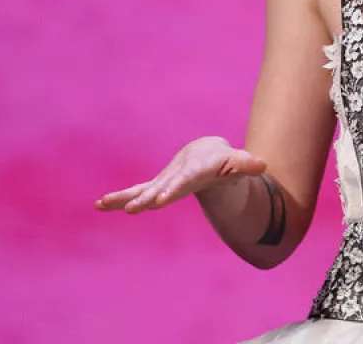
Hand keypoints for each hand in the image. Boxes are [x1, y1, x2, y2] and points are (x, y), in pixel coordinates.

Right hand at [95, 136, 266, 213]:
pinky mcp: (157, 187)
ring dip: (124, 197)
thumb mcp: (237, 163)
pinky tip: (100, 204)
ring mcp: (164, 181)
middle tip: (132, 208)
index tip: (159, 201)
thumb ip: (247, 165)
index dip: (172, 189)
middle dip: (146, 197)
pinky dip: (120, 197)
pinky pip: (137, 192)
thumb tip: (263, 165)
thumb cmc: (224, 161)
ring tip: (103, 203)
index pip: (183, 181)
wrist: (206, 153)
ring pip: (143, 189)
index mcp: (194, 170)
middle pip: (159, 186)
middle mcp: (175, 175)